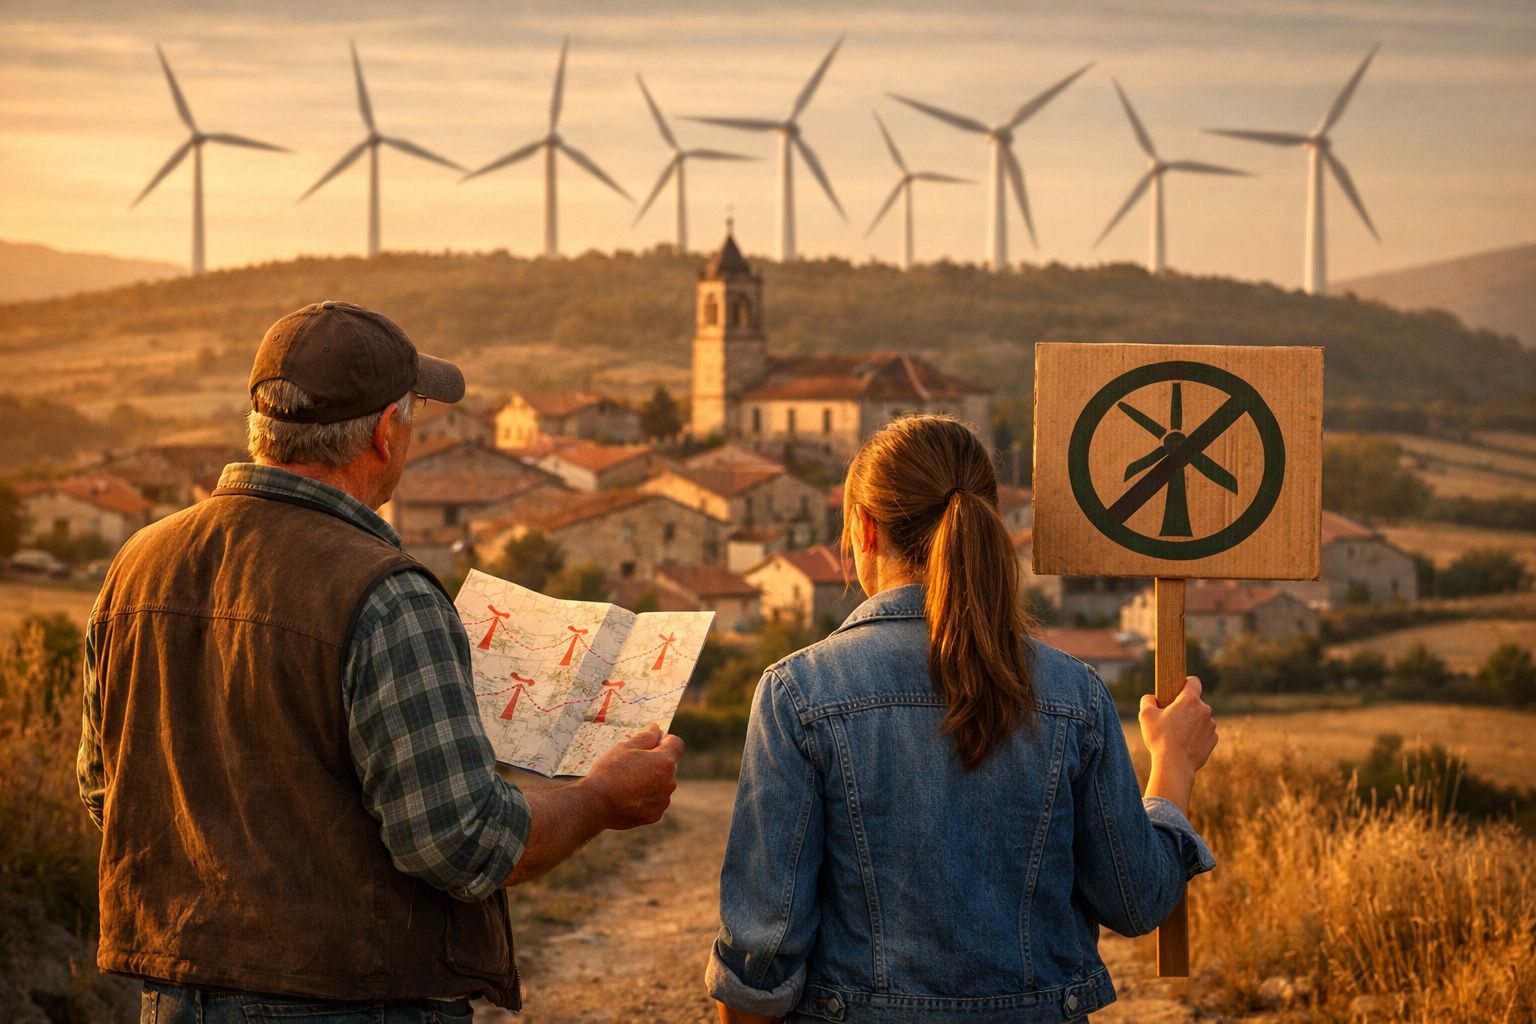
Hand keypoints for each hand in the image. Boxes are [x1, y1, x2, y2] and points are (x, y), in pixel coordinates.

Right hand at [584, 723, 683, 829]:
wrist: (596, 803)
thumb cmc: (610, 771)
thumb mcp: (625, 746)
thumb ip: (646, 736)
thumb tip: (657, 729)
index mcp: (664, 761)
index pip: (676, 744)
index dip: (665, 740)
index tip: (652, 743)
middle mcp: (669, 782)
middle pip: (669, 765)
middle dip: (656, 762)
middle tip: (633, 764)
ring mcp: (663, 800)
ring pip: (662, 784)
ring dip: (652, 781)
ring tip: (628, 782)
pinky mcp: (655, 815)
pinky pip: (655, 801)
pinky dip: (646, 797)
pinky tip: (628, 797)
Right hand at [1139, 676, 1216, 812]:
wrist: (1174, 765)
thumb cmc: (1159, 738)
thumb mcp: (1146, 716)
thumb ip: (1148, 701)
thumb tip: (1151, 698)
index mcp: (1190, 700)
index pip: (1194, 682)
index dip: (1186, 683)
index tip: (1179, 689)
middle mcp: (1205, 710)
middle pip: (1195, 703)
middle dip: (1185, 708)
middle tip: (1171, 719)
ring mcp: (1211, 726)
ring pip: (1200, 719)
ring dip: (1192, 723)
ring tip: (1177, 735)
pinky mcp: (1213, 740)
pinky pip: (1205, 733)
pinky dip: (1197, 736)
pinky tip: (1184, 744)